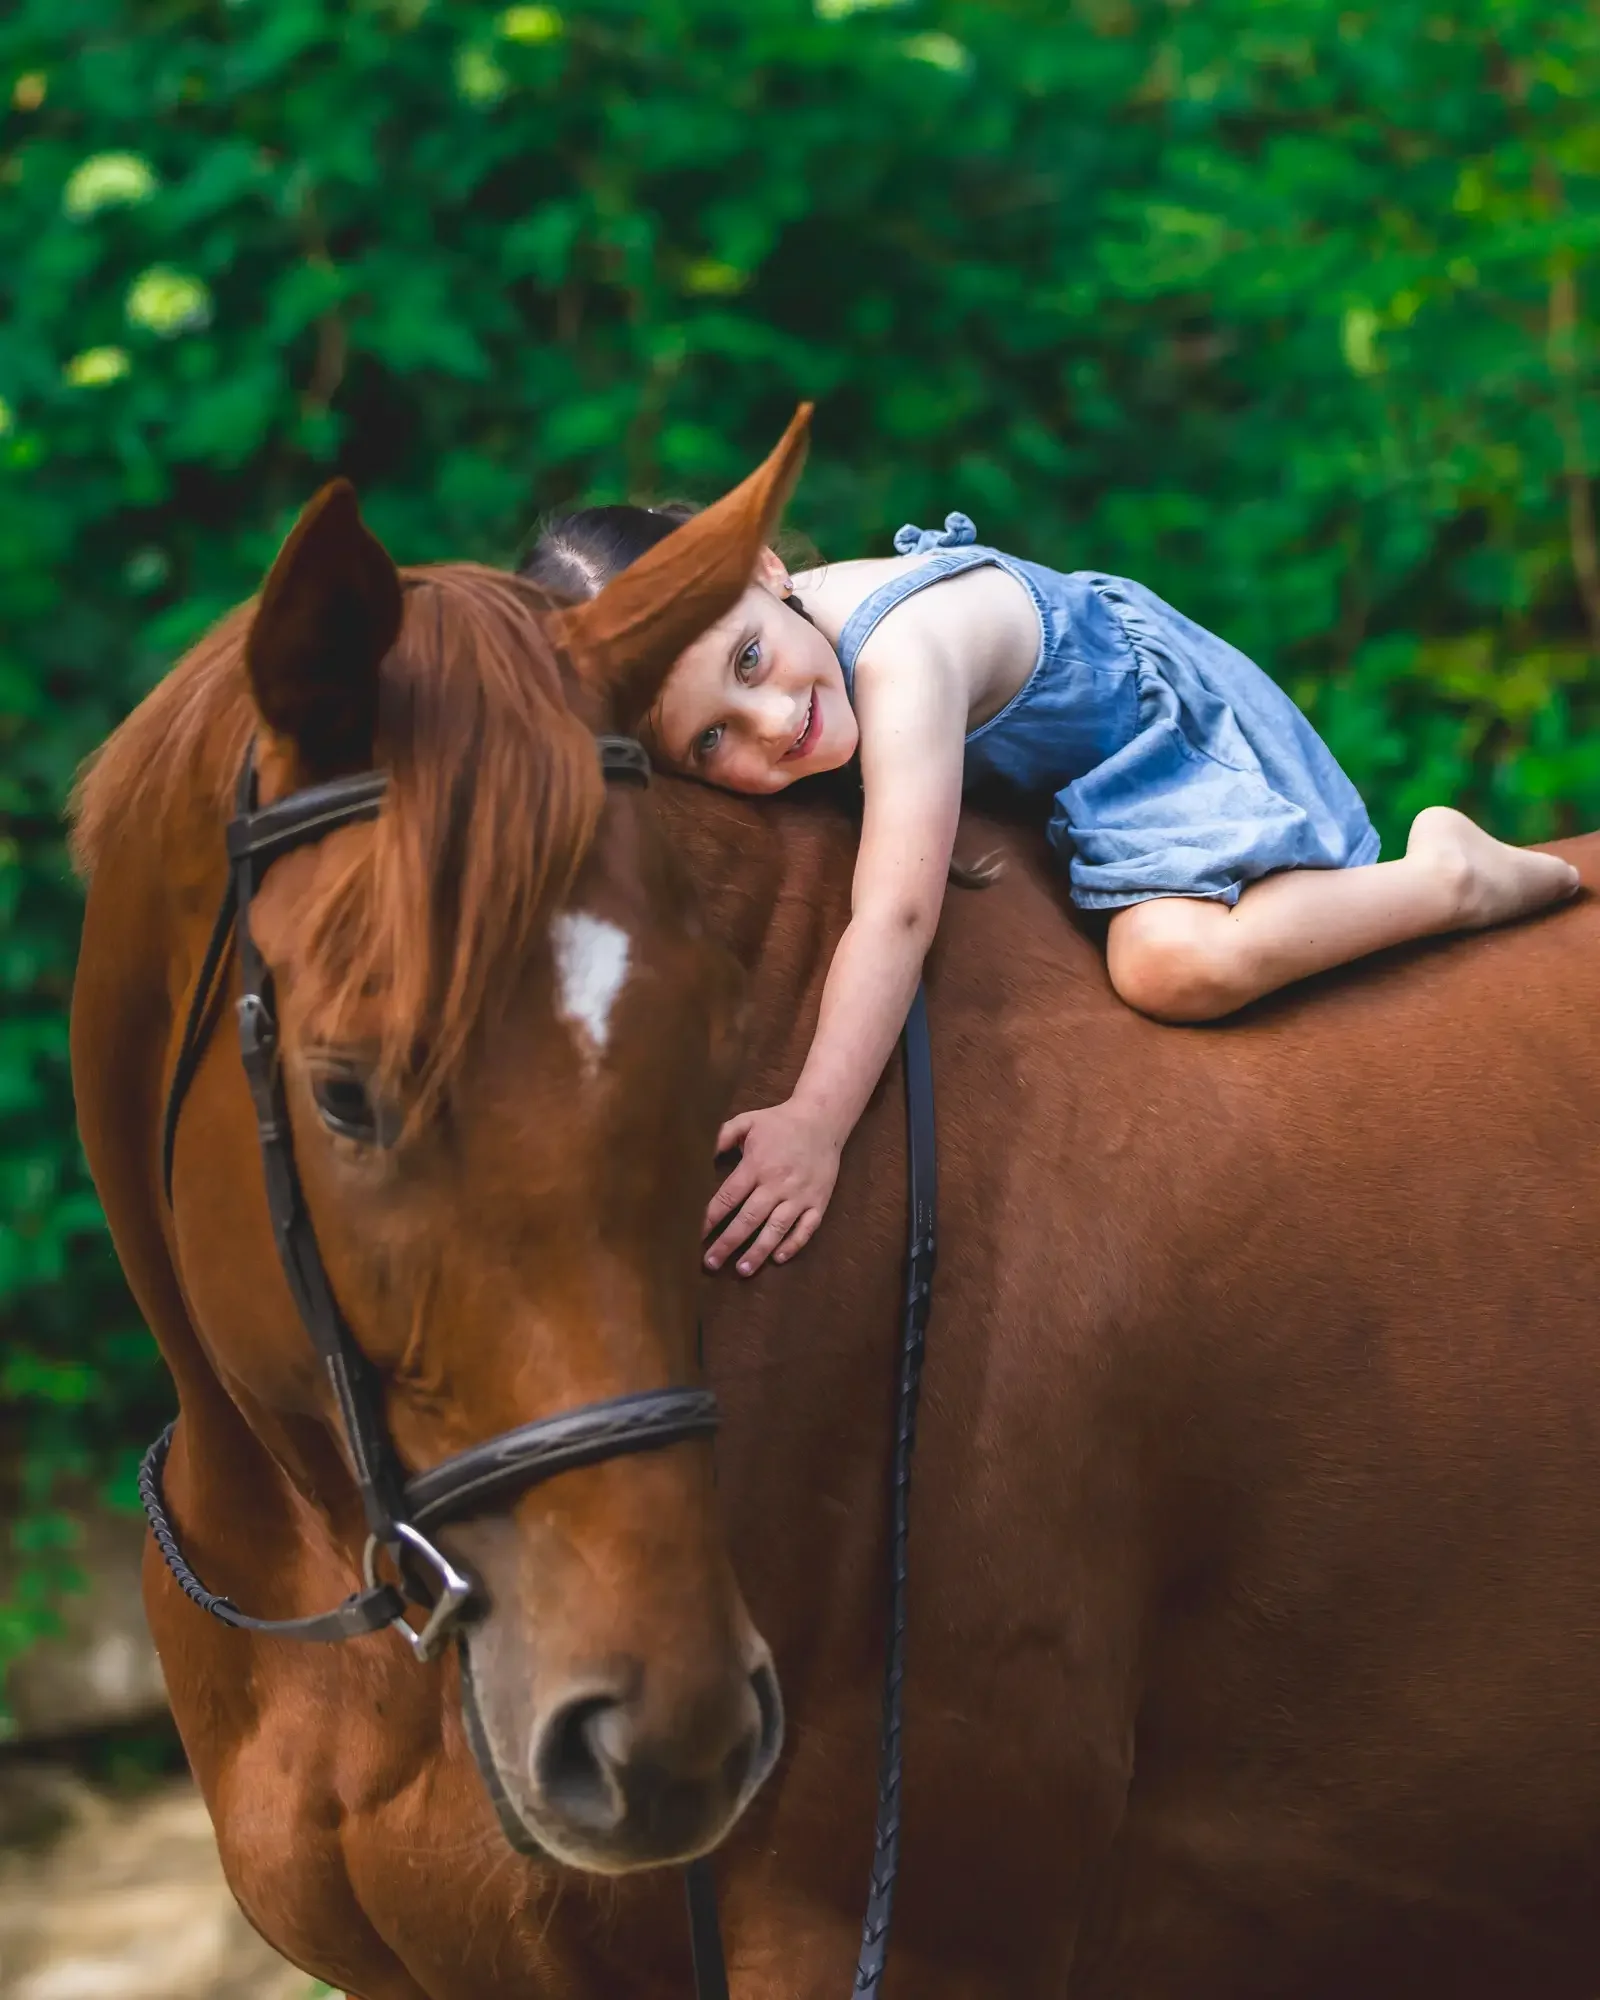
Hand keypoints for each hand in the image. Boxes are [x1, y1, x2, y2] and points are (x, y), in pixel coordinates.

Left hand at [703, 1099, 842, 1276]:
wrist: (822, 1119)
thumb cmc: (779, 1122)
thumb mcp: (747, 1122)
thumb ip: (721, 1137)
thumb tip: (696, 1155)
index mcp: (757, 1165)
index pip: (728, 1197)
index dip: (710, 1218)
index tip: (695, 1236)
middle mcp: (778, 1184)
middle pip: (749, 1219)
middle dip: (728, 1242)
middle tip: (711, 1263)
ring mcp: (800, 1195)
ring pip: (777, 1229)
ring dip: (759, 1251)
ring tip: (742, 1269)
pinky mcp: (819, 1202)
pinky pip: (807, 1228)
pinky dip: (793, 1245)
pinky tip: (778, 1258)